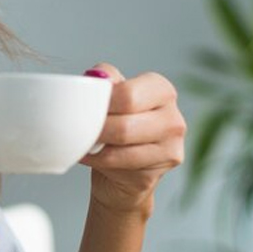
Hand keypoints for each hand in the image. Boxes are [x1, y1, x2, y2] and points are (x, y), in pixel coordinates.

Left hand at [79, 64, 185, 214]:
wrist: (125, 166)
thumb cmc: (119, 123)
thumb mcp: (113, 95)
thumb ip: (106, 80)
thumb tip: (95, 77)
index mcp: (162, 90)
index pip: (128, 95)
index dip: (101, 103)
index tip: (85, 108)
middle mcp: (173, 119)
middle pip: (124, 126)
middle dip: (96, 128)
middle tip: (79, 128)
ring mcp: (169, 149)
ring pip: (119, 148)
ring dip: (94, 146)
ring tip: (84, 141)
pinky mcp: (156, 174)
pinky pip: (118, 166)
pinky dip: (97, 161)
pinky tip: (91, 155)